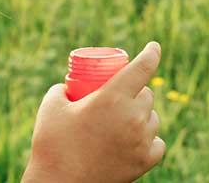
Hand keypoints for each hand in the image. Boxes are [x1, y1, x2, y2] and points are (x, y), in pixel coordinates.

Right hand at [24, 42, 165, 182]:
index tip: (154, 47)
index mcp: (113, 98)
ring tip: (126, 119)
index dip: (152, 53)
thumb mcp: (51, 106)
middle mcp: (133, 117)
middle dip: (137, 91)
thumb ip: (62, 89)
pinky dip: (149, 139)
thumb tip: (69, 86)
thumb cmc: (52, 145)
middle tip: (122, 96)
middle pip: (147, 94)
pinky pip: (157, 143)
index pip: (143, 67)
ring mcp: (141, 141)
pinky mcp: (144, 162)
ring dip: (144, 114)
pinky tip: (139, 138)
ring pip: (153, 118)